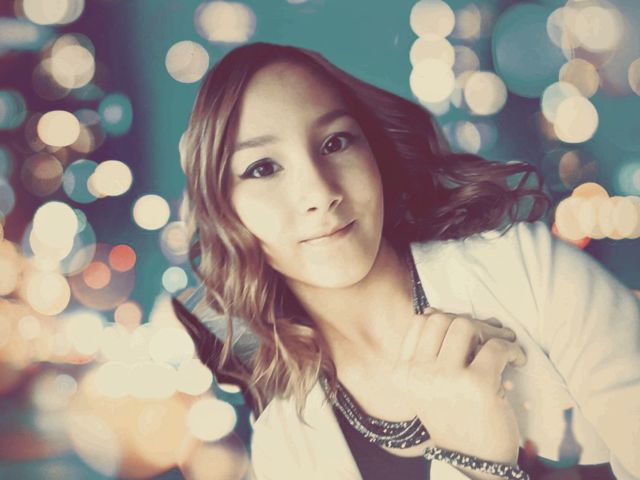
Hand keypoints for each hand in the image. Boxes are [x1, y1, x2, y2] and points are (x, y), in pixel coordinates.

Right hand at [391, 308, 526, 464]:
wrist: (475, 460)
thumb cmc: (456, 417)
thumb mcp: (430, 386)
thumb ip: (432, 352)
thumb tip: (446, 311)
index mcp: (403, 372)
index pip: (419, 322)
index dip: (446, 317)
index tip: (466, 331)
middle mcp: (418, 373)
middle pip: (442, 319)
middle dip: (471, 321)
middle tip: (490, 335)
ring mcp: (446, 378)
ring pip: (465, 325)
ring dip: (490, 330)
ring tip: (504, 343)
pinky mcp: (477, 384)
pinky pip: (495, 347)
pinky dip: (511, 348)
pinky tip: (516, 360)